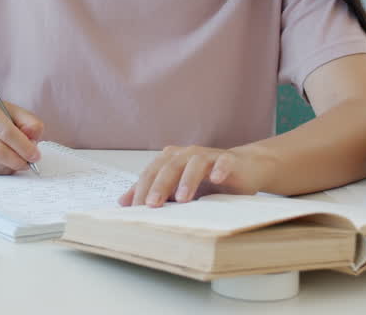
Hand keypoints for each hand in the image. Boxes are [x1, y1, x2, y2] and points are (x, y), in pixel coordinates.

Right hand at [0, 97, 43, 174]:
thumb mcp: (12, 110)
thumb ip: (29, 122)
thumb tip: (33, 139)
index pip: (5, 131)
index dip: (23, 146)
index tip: (35, 155)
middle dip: (18, 160)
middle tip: (30, 162)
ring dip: (11, 165)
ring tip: (20, 160)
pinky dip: (2, 169)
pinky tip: (7, 162)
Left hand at [119, 145, 275, 206]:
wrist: (242, 168)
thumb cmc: (207, 180)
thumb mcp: (177, 188)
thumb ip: (152, 192)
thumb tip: (123, 202)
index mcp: (170, 160)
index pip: (151, 173)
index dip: (142, 190)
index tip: (135, 211)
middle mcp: (186, 154)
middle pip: (169, 167)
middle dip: (159, 186)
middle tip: (152, 205)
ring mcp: (208, 155)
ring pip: (194, 163)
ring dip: (187, 180)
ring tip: (182, 198)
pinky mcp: (229, 159)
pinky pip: (224, 162)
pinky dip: (220, 169)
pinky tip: (217, 179)